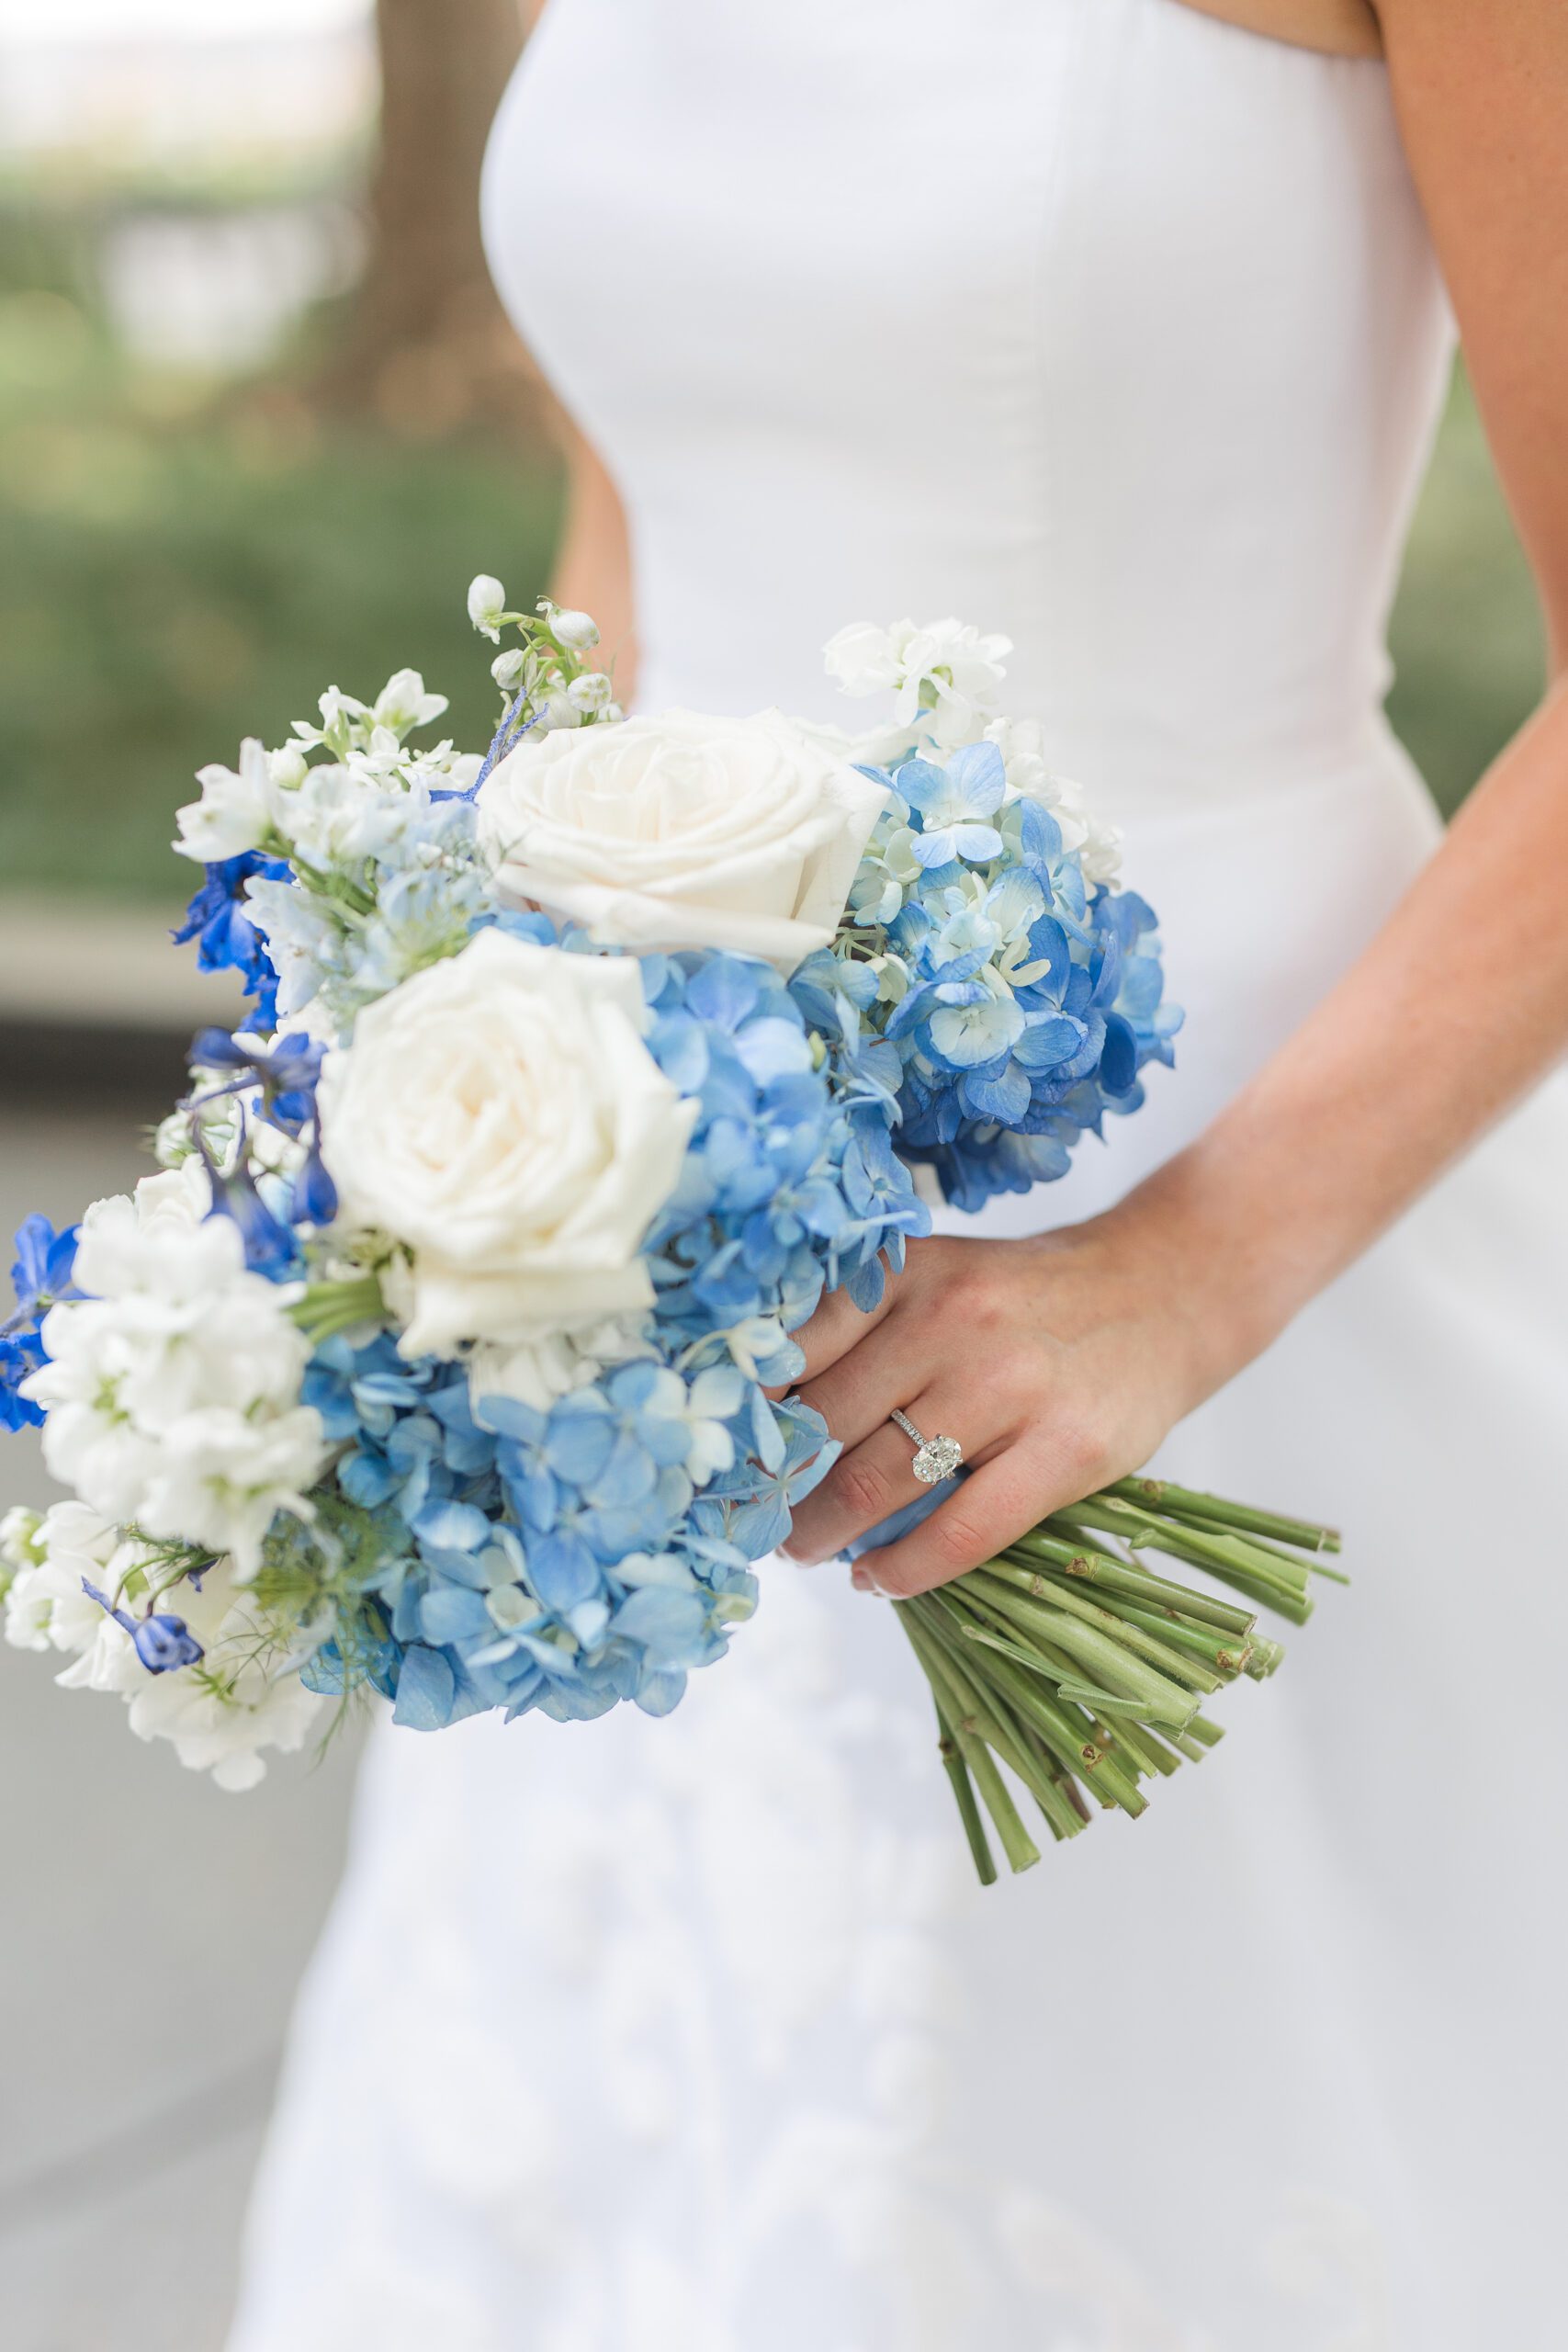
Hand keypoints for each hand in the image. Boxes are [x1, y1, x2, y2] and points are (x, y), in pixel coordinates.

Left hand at [779, 1211, 1222, 1597]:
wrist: (1161, 1290)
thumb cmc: (1023, 1297)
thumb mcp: (937, 1275)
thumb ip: (858, 1324)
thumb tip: (758, 1409)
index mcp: (908, 1273)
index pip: (794, 1348)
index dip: (746, 1413)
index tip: (720, 1454)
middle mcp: (952, 1320)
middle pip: (825, 1425)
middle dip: (777, 1487)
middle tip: (755, 1517)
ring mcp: (1011, 1387)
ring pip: (880, 1483)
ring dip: (824, 1534)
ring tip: (805, 1550)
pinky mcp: (1066, 1450)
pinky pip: (962, 1533)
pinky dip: (904, 1570)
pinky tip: (878, 1579)